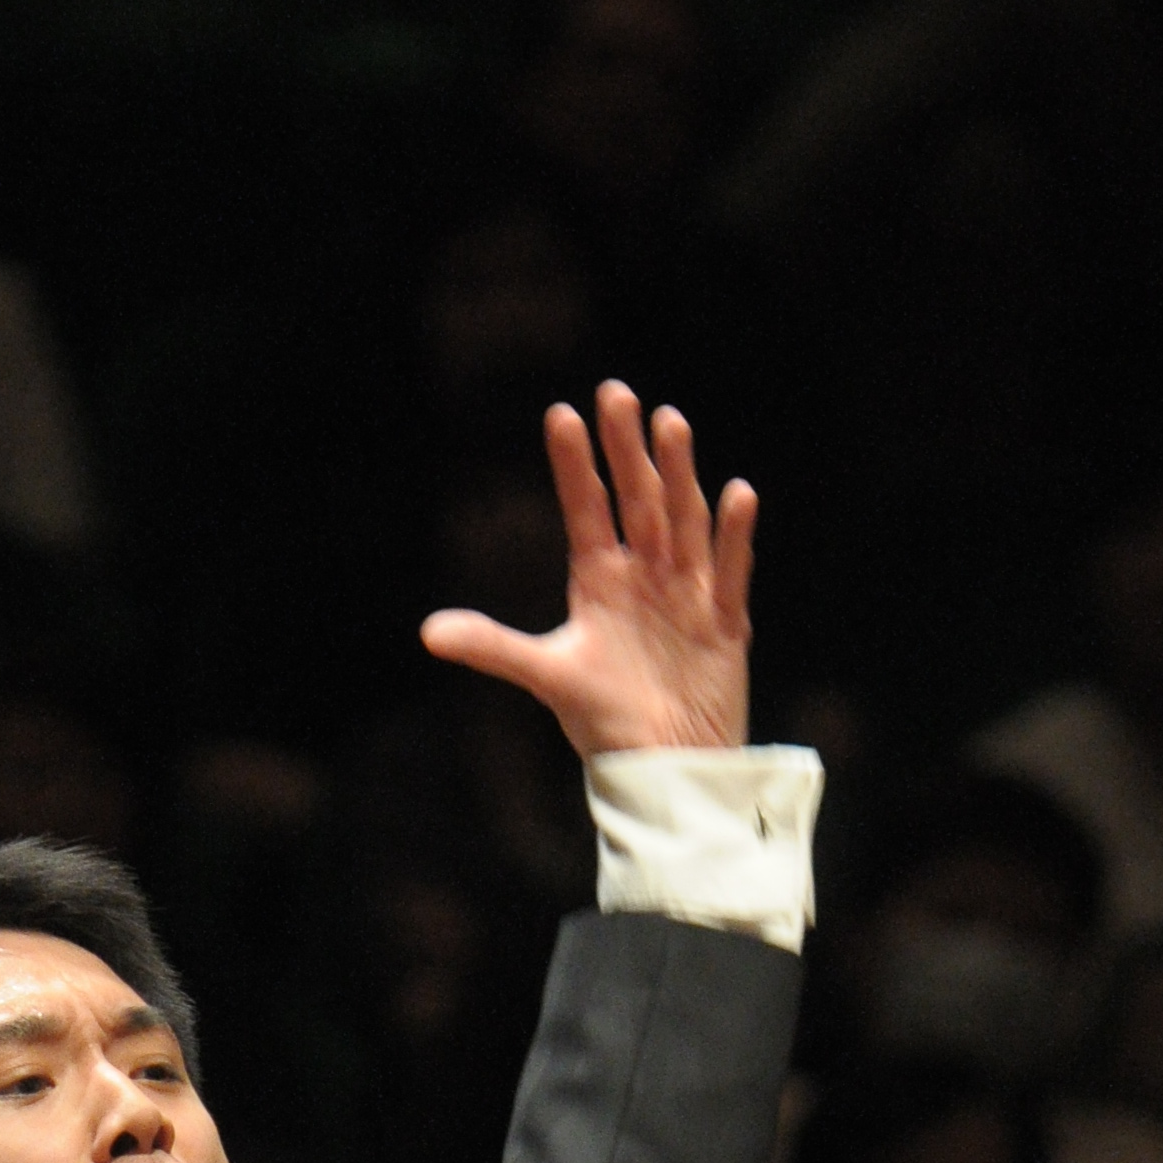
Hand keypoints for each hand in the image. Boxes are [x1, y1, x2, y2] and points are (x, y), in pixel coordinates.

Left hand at [422, 385, 752, 755]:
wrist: (663, 768)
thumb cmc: (604, 720)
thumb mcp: (547, 676)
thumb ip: (492, 647)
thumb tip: (427, 634)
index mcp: (600, 581)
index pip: (586, 510)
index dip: (575, 466)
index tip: (562, 414)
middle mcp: (646, 575)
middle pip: (637, 501)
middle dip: (627, 451)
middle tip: (617, 394)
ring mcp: (688, 593)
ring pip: (685, 522)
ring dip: (678, 475)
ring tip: (670, 423)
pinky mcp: (725, 623)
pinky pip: (731, 574)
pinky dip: (733, 539)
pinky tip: (735, 495)